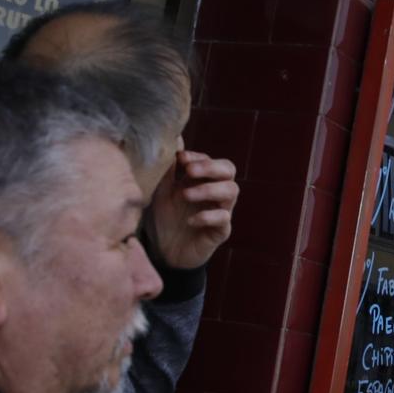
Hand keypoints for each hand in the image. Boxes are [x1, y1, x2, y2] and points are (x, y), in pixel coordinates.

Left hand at [149, 148, 238, 270]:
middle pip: (229, 170)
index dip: (200, 157)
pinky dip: (208, 216)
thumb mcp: (162, 191)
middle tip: (189, 171)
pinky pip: (224, 219)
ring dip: (209, 189)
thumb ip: (168, 168)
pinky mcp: (220, 232)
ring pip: (231, 191)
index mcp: (203, 181)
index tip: (181, 158)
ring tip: (185, 195)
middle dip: (210, 167)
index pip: (212, 160)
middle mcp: (215, 193)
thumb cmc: (165, 219)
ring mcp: (221, 211)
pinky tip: (190, 220)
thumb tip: (173, 138)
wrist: (165, 253)